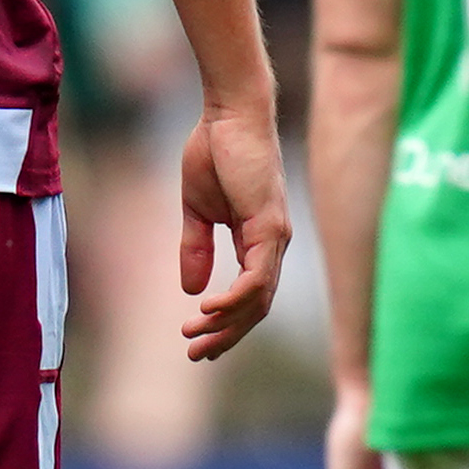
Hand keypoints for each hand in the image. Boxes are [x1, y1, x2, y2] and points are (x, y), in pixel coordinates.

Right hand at [180, 104, 290, 360]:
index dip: (225, 323)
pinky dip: (234, 300)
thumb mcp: (197, 210)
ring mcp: (275, 236)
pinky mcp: (269, 225)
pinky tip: (207, 310)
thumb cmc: (215, 152)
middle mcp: (274, 243)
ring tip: (193, 337)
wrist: (229, 114)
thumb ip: (196, 248)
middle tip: (196, 355)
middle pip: (257, 307)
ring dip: (225, 325)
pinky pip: (257, 277)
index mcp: (258, 240)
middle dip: (226, 336)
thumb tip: (193, 290)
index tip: (196, 342)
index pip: (249, 296)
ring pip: (259, 299)